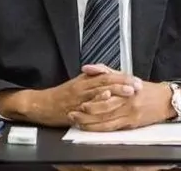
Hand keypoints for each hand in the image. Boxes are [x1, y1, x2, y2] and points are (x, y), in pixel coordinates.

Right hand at [0, 70, 141, 126]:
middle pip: (107, 80)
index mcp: (86, 79)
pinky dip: (97, 98)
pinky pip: (87, 101)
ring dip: (115, 90)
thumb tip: (108, 75)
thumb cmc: (61, 95)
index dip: (123, 77)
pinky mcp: (74, 105)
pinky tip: (107, 97)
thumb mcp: (78, 83)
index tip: (136, 80)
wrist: (43, 104)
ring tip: (129, 90)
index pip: (108, 75)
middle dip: (123, 82)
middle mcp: (84, 85)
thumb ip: (92, 79)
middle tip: (138, 84)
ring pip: (99, 89)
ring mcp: (79, 95)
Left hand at [68, 80, 175, 130]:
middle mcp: (127, 99)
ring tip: (76, 121)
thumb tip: (87, 68)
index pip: (105, 91)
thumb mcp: (125, 75)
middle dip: (86, 111)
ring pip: (106, 119)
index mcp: (125, 85)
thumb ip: (105, 71)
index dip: (90, 96)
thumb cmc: (143, 87)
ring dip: (89, 122)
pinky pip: (112, 128)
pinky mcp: (131, 124)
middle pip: (103, 107)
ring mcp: (129, 113)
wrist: (165, 100)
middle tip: (73, 112)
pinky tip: (90, 129)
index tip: (78, 98)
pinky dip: (99, 129)